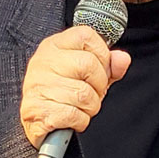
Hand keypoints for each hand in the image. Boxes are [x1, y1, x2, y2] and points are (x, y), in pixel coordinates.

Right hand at [20, 25, 130, 148]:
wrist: (36, 121)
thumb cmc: (60, 94)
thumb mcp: (86, 74)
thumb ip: (107, 66)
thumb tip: (122, 59)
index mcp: (54, 46)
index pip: (86, 35)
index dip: (102, 55)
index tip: (99, 69)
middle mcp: (44, 61)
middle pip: (88, 65)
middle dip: (99, 86)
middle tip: (91, 93)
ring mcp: (38, 84)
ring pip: (84, 94)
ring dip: (90, 107)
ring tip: (80, 107)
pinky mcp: (37, 109)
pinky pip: (74, 115)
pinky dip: (80, 121)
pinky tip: (72, 118)